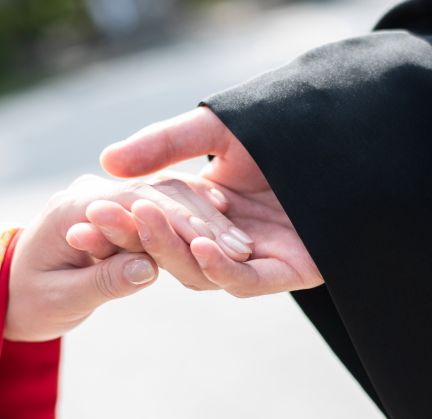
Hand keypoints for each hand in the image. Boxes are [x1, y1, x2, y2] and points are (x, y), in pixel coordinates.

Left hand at [5, 173, 243, 341]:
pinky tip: (224, 228)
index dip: (178, 226)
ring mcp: (105, 198)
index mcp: (72, 209)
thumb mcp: (60, 299)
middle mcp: (90, 194)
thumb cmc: (27, 301)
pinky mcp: (118, 210)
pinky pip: (159, 207)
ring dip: (202, 220)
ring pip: (163, 197)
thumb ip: (102, 281)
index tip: (217, 248)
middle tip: (242, 251)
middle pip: (155, 196)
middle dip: (200, 222)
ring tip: (241, 247)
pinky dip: (192, 217)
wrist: (7, 289)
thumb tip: (149, 269)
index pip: (133, 205)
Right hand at [96, 107, 322, 296]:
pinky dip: (219, 267)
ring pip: (200, 272)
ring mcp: (256, 258)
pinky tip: (203, 245)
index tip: (81, 217)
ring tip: (146, 220)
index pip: (153, 226)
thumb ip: (164, 145)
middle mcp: (227, 237)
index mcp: (207, 209)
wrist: (349, 127)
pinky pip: (243, 281)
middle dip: (136, 236)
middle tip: (100, 218)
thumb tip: (107, 162)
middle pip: (171, 252)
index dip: (118, 224)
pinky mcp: (288, 272)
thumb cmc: (287, 125)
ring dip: (171, 249)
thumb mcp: (215, 130)